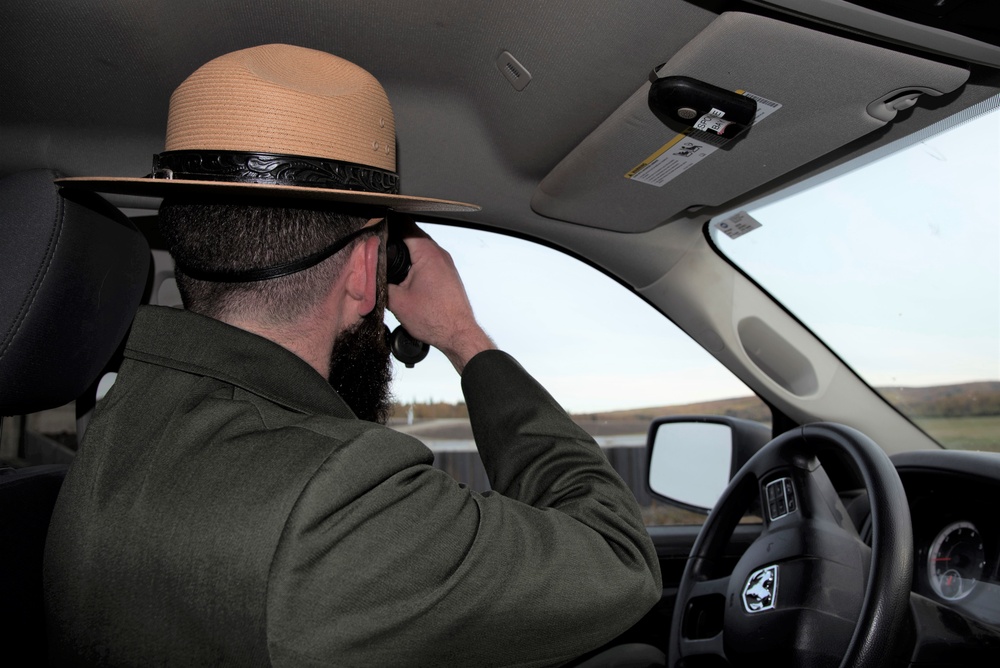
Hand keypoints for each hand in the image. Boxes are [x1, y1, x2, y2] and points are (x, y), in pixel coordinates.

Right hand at [386, 217, 494, 373]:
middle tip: (375, 247)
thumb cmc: (436, 319)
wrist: (458, 335)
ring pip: (419, 249)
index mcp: (427, 253)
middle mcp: (439, 254)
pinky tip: (402, 275)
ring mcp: (445, 264)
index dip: (386, 225)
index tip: (374, 227)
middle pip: (411, 236)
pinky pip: (426, 261)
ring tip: (386, 262)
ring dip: (404, 253)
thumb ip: (380, 283)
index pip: (404, 225)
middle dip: (393, 240)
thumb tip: (370, 275)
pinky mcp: (446, 275)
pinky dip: (413, 263)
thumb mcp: (397, 301)